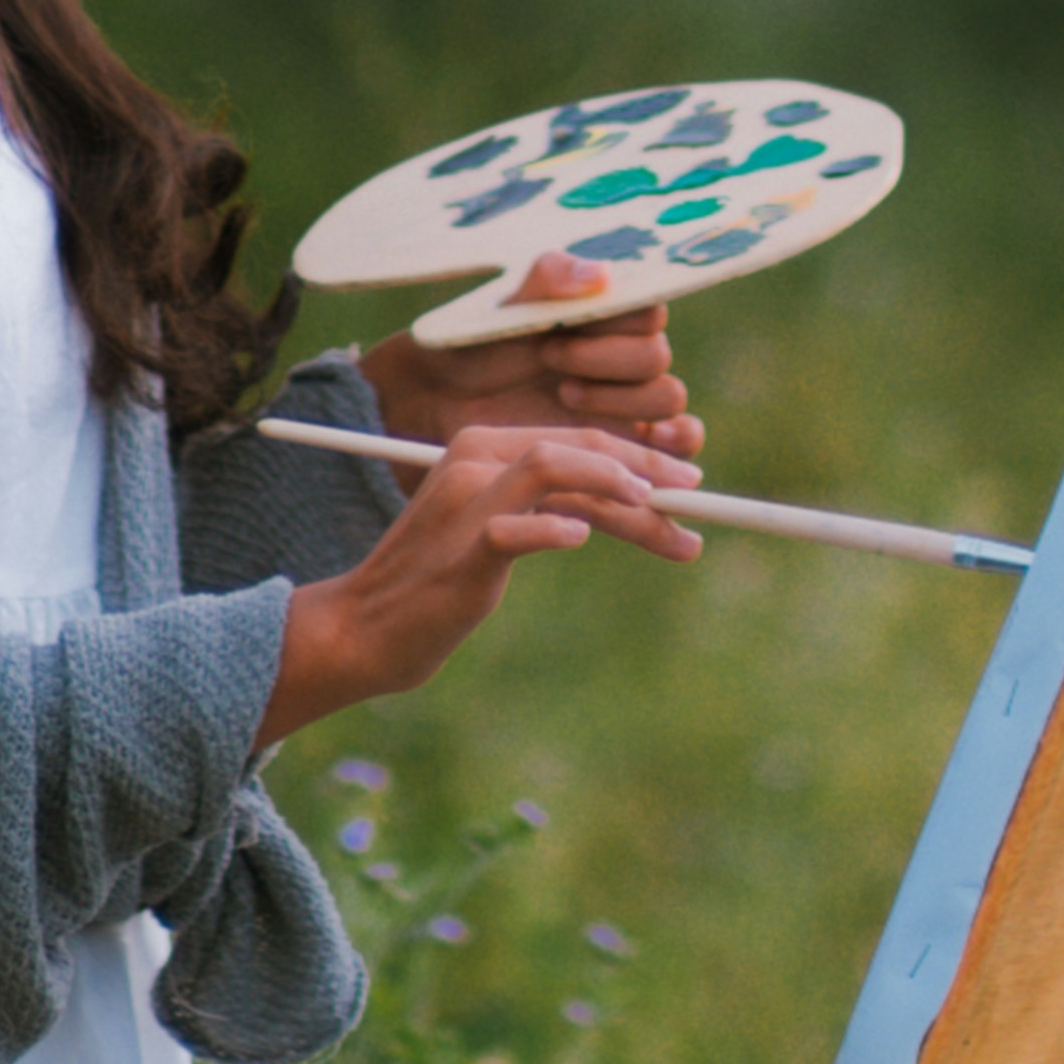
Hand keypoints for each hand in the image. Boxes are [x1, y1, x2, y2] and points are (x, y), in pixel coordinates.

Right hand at [262, 415, 699, 746]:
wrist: (367, 626)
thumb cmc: (442, 582)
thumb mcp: (503, 533)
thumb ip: (552, 509)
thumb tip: (634, 506)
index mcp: (483, 447)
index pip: (577, 436)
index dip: (640, 455)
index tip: (687, 481)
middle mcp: (475, 459)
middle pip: (578, 446)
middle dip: (647, 469)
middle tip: (695, 495)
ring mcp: (466, 500)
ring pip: (556, 468)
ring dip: (619, 488)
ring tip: (662, 514)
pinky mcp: (462, 550)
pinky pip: (515, 528)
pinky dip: (554, 529)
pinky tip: (583, 540)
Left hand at [361, 250, 703, 473]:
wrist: (437, 401)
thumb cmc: (470, 344)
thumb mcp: (501, 306)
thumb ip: (547, 281)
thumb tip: (600, 274)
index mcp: (605, 312)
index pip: (648, 310)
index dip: (610, 326)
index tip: (556, 334)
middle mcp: (624, 354)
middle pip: (656, 358)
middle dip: (605, 363)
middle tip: (552, 367)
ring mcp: (628, 400)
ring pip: (668, 399)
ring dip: (622, 402)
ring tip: (565, 396)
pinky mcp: (624, 444)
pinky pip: (676, 443)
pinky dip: (673, 443)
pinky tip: (638, 442)